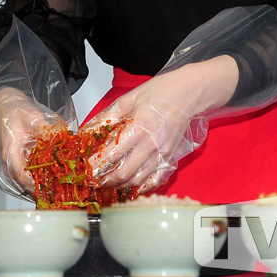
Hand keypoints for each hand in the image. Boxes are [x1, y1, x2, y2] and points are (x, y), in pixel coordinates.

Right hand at [0, 87, 66, 193]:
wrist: (4, 102)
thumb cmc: (14, 108)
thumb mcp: (32, 117)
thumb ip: (44, 129)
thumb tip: (59, 138)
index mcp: (10, 150)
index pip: (19, 173)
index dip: (32, 183)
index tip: (45, 187)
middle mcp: (8, 156)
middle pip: (20, 178)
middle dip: (36, 185)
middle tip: (52, 188)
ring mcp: (11, 156)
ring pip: (21, 174)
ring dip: (35, 179)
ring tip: (51, 183)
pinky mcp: (15, 153)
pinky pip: (23, 167)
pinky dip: (34, 170)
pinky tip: (46, 170)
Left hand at [84, 56, 237, 192]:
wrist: (189, 92)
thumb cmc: (161, 91)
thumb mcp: (130, 98)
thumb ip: (109, 116)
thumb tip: (90, 130)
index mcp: (139, 126)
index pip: (112, 154)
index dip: (97, 165)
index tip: (87, 168)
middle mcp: (151, 144)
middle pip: (124, 173)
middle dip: (106, 180)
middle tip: (96, 180)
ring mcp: (162, 153)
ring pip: (138, 180)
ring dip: (121, 185)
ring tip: (110, 183)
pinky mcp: (170, 157)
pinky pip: (156, 180)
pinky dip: (142, 186)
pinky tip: (132, 185)